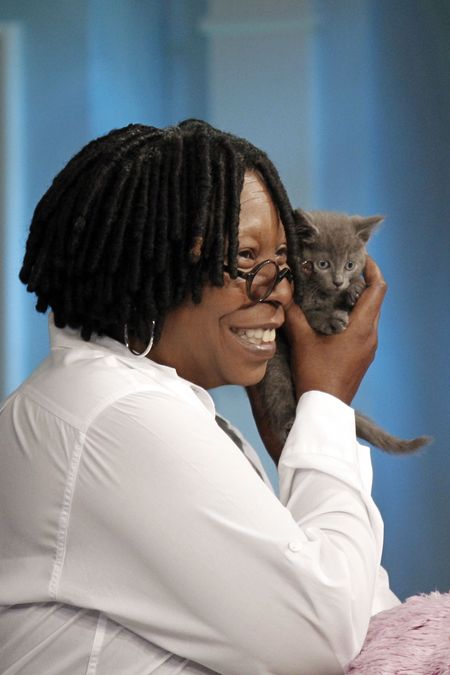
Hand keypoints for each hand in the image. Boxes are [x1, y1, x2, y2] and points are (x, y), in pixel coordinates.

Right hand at [284, 257, 386, 404]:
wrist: (324, 409)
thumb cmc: (315, 376)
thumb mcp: (302, 342)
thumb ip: (293, 315)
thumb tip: (282, 293)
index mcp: (362, 328)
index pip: (377, 289)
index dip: (372, 269)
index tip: (360, 257)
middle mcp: (371, 336)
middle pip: (375, 299)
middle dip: (362, 282)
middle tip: (342, 270)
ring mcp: (368, 348)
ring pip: (370, 314)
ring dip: (357, 300)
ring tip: (335, 290)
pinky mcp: (362, 357)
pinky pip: (364, 329)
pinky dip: (354, 316)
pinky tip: (333, 316)